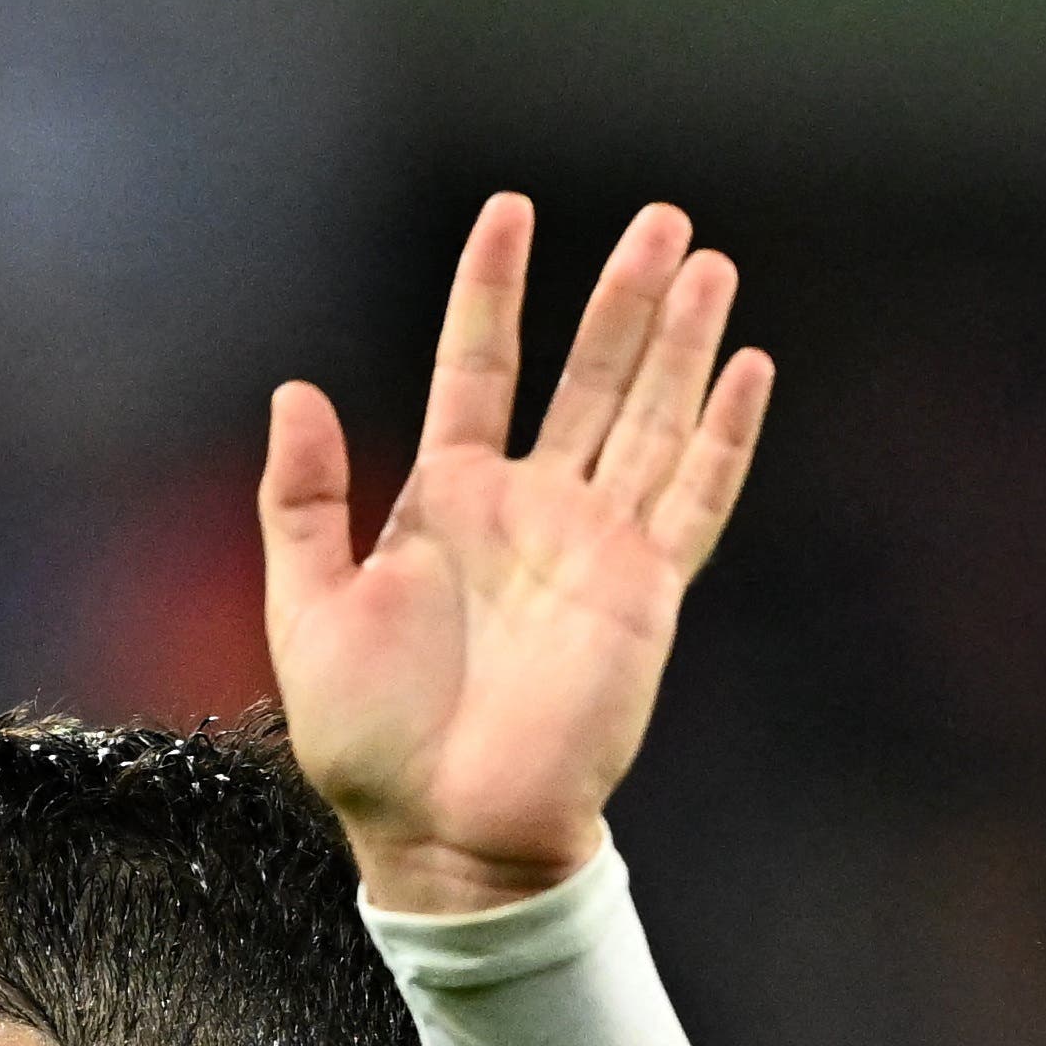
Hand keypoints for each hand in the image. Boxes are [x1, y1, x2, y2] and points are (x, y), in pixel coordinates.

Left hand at [259, 195, 774, 918]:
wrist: (444, 835)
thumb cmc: (371, 743)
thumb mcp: (307, 610)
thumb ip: (302, 501)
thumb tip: (294, 390)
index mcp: (449, 504)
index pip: (478, 369)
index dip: (494, 291)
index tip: (510, 211)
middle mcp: (531, 512)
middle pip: (590, 378)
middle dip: (625, 299)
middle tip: (663, 220)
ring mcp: (595, 548)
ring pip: (652, 419)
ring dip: (684, 343)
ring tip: (708, 261)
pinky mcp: (645, 593)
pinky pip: (697, 499)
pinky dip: (726, 435)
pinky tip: (750, 368)